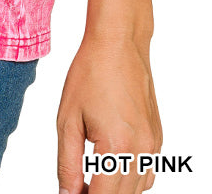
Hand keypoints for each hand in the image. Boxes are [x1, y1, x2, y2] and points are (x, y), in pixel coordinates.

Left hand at [56, 33, 162, 193]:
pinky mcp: (157, 138)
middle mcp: (140, 150)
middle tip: (77, 185)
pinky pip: (146, 172)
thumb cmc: (90, 74)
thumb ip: (67, 163)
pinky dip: (130, 177)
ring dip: (116, 190)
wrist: (118, 45)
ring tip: (91, 175)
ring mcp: (152, 145)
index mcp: (116, 146)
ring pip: (137, 189)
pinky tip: (110, 163)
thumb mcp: (68, 120)